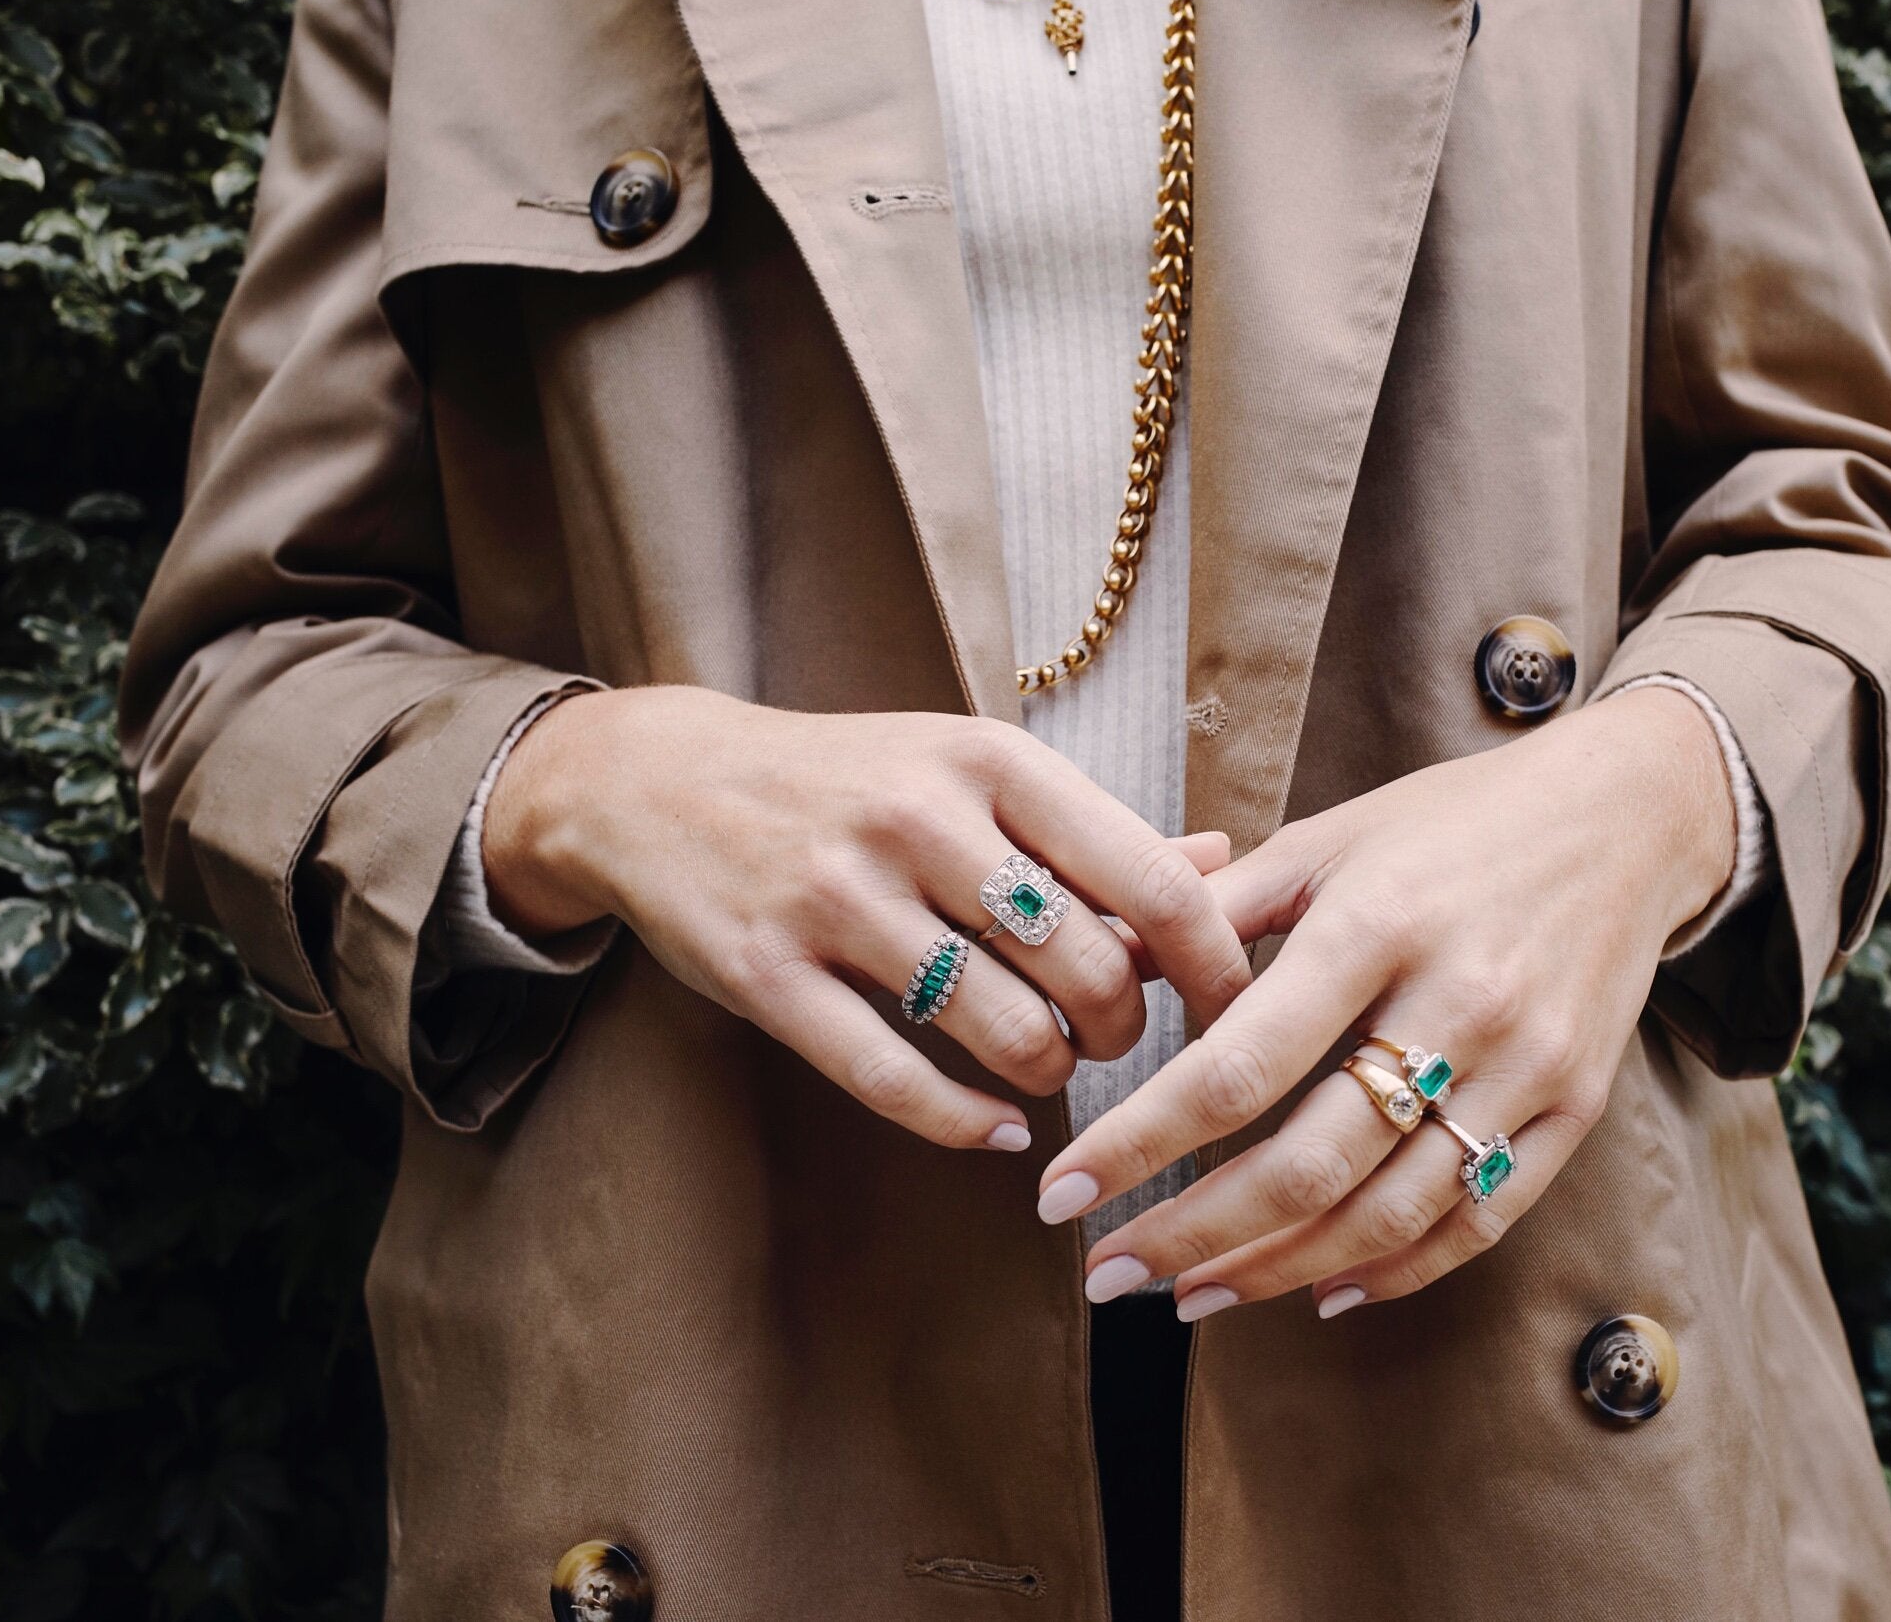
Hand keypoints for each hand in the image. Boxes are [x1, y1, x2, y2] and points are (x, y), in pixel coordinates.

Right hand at [480, 687, 1252, 1150]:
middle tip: (1109, 1040)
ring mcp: (837, 898)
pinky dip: (966, 1123)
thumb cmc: (847, 781)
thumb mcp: (970, 770)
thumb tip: (1227, 863)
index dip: (1214, 965)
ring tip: (1045, 1067)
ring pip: (1008, 1034)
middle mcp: (919, 819)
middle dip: (1123, 1032)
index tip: (1236, 1012)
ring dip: (1051, 1077)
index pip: (1151, 879)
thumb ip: (1091, 828)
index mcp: (989, 760)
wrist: (655, 782)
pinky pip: (897, 1081)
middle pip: (1090, 970)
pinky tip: (995, 1129)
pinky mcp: (768, 974)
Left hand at [1037, 686, 1735, 1316]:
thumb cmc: (1454, 821)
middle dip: (1190, 1235)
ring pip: (1386, 1213)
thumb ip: (1215, 909)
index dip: (1138, 1144)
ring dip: (1275, 1270)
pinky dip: (1394, 1273)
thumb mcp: (1330, 836)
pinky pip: (1475, 1220)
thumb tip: (1099, 962)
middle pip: (1306, 1165)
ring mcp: (1525, 1065)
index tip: (1063, 1196)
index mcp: (1374, 924)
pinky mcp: (1575, 1106)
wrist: (1629, 813)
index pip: (1233, 1068)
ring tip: (1191, 1293)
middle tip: (1108, 1272)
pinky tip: (1320, 1291)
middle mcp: (1454, 1001)